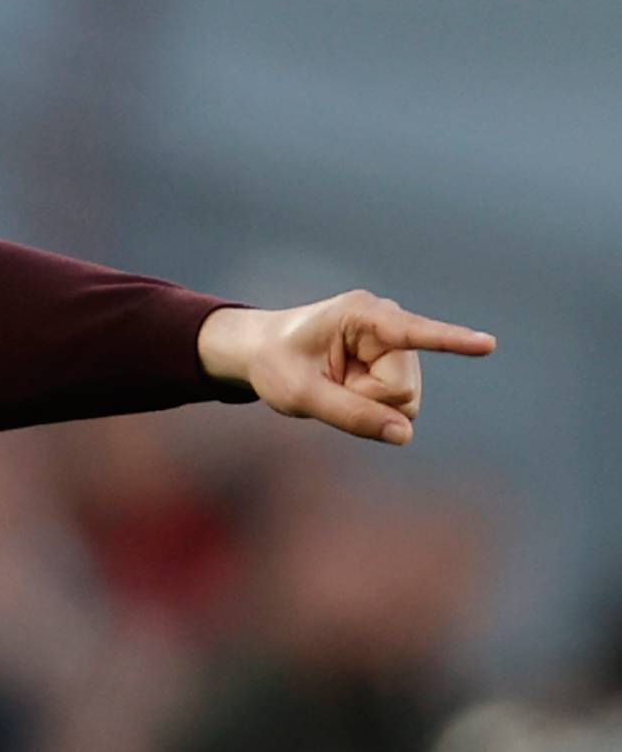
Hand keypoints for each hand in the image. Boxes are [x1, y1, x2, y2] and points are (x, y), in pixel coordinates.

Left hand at [197, 291, 495, 444]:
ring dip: (368, 405)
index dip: (452, 341)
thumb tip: (405, 436)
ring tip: (336, 383)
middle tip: (329, 384)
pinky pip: (398, 405)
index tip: (488, 344)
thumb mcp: (300, 394)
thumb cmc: (274, 364)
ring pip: (404, 402)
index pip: (413, 333)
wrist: (262, 351)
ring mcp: (395, 344)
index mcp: (361, 315)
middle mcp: (387, 323)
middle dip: (367, 402)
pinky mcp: (396, 363)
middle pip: (402, 391)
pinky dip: (372, 406)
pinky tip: (349, 387)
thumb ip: (350, 415)